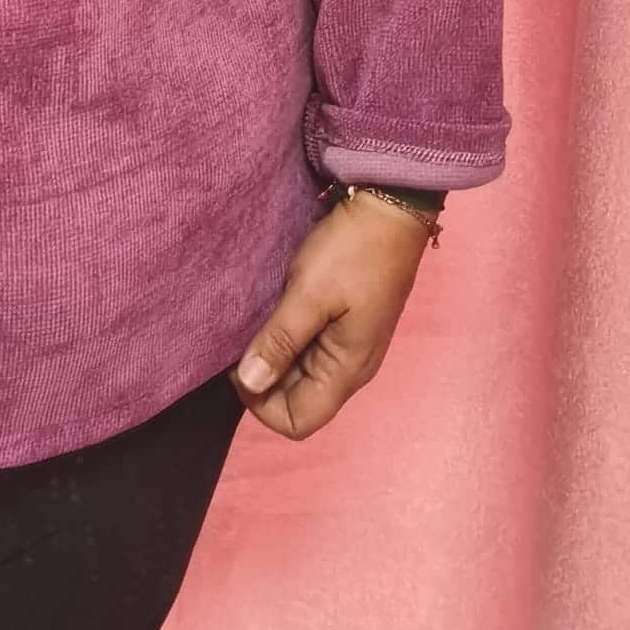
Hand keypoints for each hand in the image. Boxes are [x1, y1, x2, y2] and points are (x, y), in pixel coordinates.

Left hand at [227, 192, 433, 439]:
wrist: (390, 207)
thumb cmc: (352, 251)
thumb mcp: (309, 293)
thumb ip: (279, 341)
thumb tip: (248, 384)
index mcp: (347, 371)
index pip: (297, 422)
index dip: (261, 404)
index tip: (240, 365)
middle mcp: (349, 367)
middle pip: (296, 399)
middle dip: (263, 377)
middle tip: (240, 337)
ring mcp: (348, 343)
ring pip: (299, 371)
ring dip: (273, 354)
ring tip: (251, 321)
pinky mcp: (343, 320)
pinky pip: (307, 345)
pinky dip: (284, 335)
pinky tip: (269, 309)